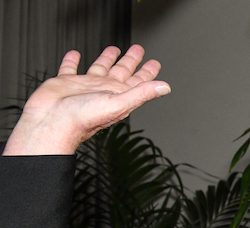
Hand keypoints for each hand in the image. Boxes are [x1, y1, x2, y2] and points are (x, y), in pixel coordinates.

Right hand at [3, 45, 168, 155]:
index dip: (147, 72)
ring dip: (107, 59)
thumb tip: (164, 87)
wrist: (53, 123)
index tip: (155, 63)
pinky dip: (72, 61)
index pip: (138, 82)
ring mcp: (85, 86)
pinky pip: (70, 68)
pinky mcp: (65, 83)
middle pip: (121, 72)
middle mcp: (103, 90)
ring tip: (114, 49)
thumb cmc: (84, 119)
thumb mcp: (119, 104)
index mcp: (118, 95)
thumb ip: (141, 94)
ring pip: (99, 68)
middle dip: (131, 61)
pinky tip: (75, 54)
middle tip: (138, 50)